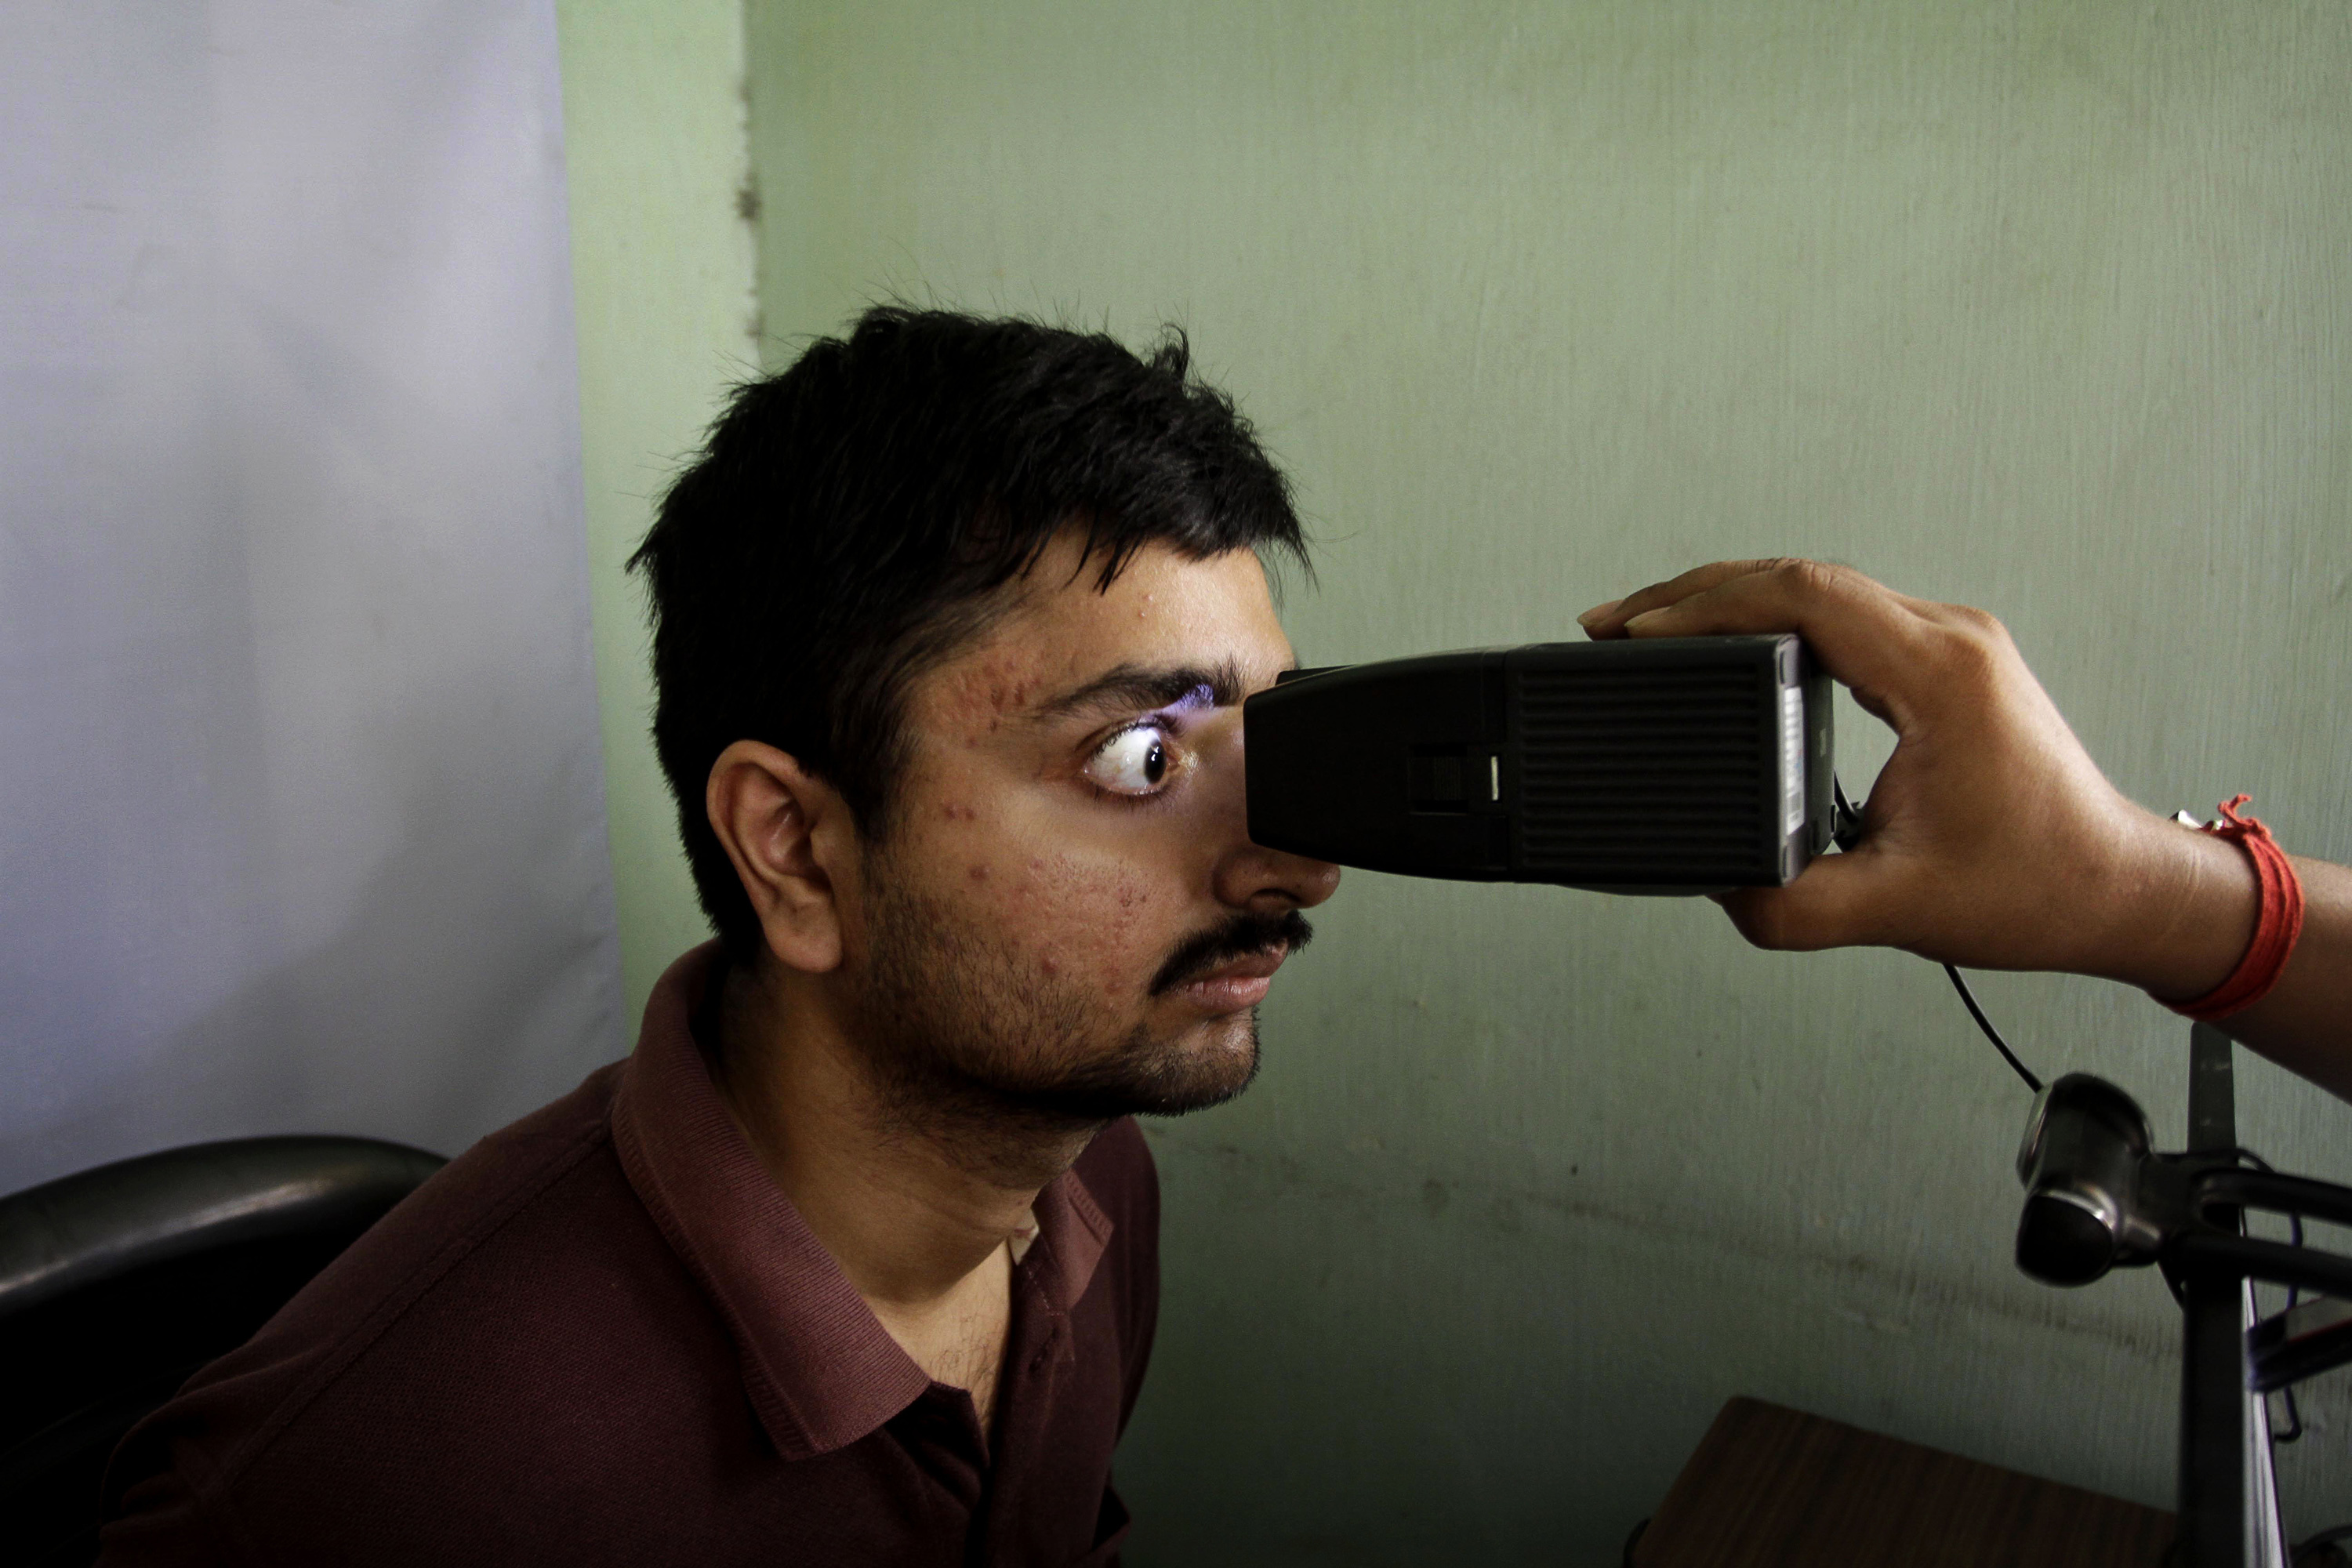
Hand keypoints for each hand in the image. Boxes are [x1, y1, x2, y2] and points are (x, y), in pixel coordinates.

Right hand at [1578, 559, 2256, 992]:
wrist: (2118, 888)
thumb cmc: (2039, 887)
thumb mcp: (1900, 909)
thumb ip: (1793, 908)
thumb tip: (1716, 888)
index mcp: (1940, 674)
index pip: (1804, 597)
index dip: (1705, 606)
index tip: (1635, 630)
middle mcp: (1949, 640)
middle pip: (1800, 576)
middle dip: (1693, 595)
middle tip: (1611, 626)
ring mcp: (1949, 644)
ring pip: (1818, 588)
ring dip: (1728, 601)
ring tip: (1649, 628)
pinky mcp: (1942, 662)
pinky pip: (1842, 614)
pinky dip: (1770, 621)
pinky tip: (1726, 643)